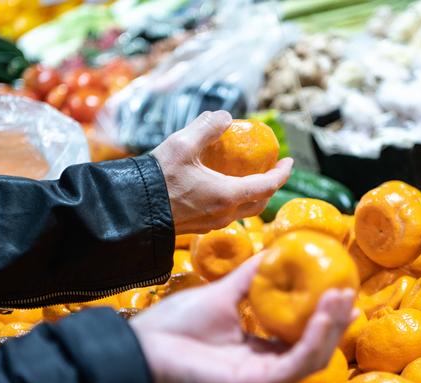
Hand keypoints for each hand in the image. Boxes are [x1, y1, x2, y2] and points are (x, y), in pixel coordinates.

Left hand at [130, 255, 356, 382]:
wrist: (143, 346)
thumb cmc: (177, 323)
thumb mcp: (223, 293)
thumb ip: (251, 277)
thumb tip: (276, 250)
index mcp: (257, 350)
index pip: (301, 337)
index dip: (325, 317)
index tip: (343, 292)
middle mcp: (264, 368)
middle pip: (312, 348)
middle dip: (335, 321)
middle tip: (349, 293)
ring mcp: (261, 380)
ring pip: (312, 358)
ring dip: (331, 327)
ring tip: (342, 298)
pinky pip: (296, 364)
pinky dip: (314, 338)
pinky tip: (323, 314)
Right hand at [151, 111, 292, 234]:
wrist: (131, 211)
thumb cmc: (157, 179)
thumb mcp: (183, 145)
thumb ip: (207, 127)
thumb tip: (226, 117)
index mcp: (228, 196)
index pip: (267, 186)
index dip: (282, 173)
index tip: (289, 161)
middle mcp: (225, 214)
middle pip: (260, 202)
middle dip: (271, 185)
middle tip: (274, 169)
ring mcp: (213, 224)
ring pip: (244, 210)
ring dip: (254, 194)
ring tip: (252, 176)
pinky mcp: (200, 227)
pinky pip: (228, 214)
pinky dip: (237, 200)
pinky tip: (225, 187)